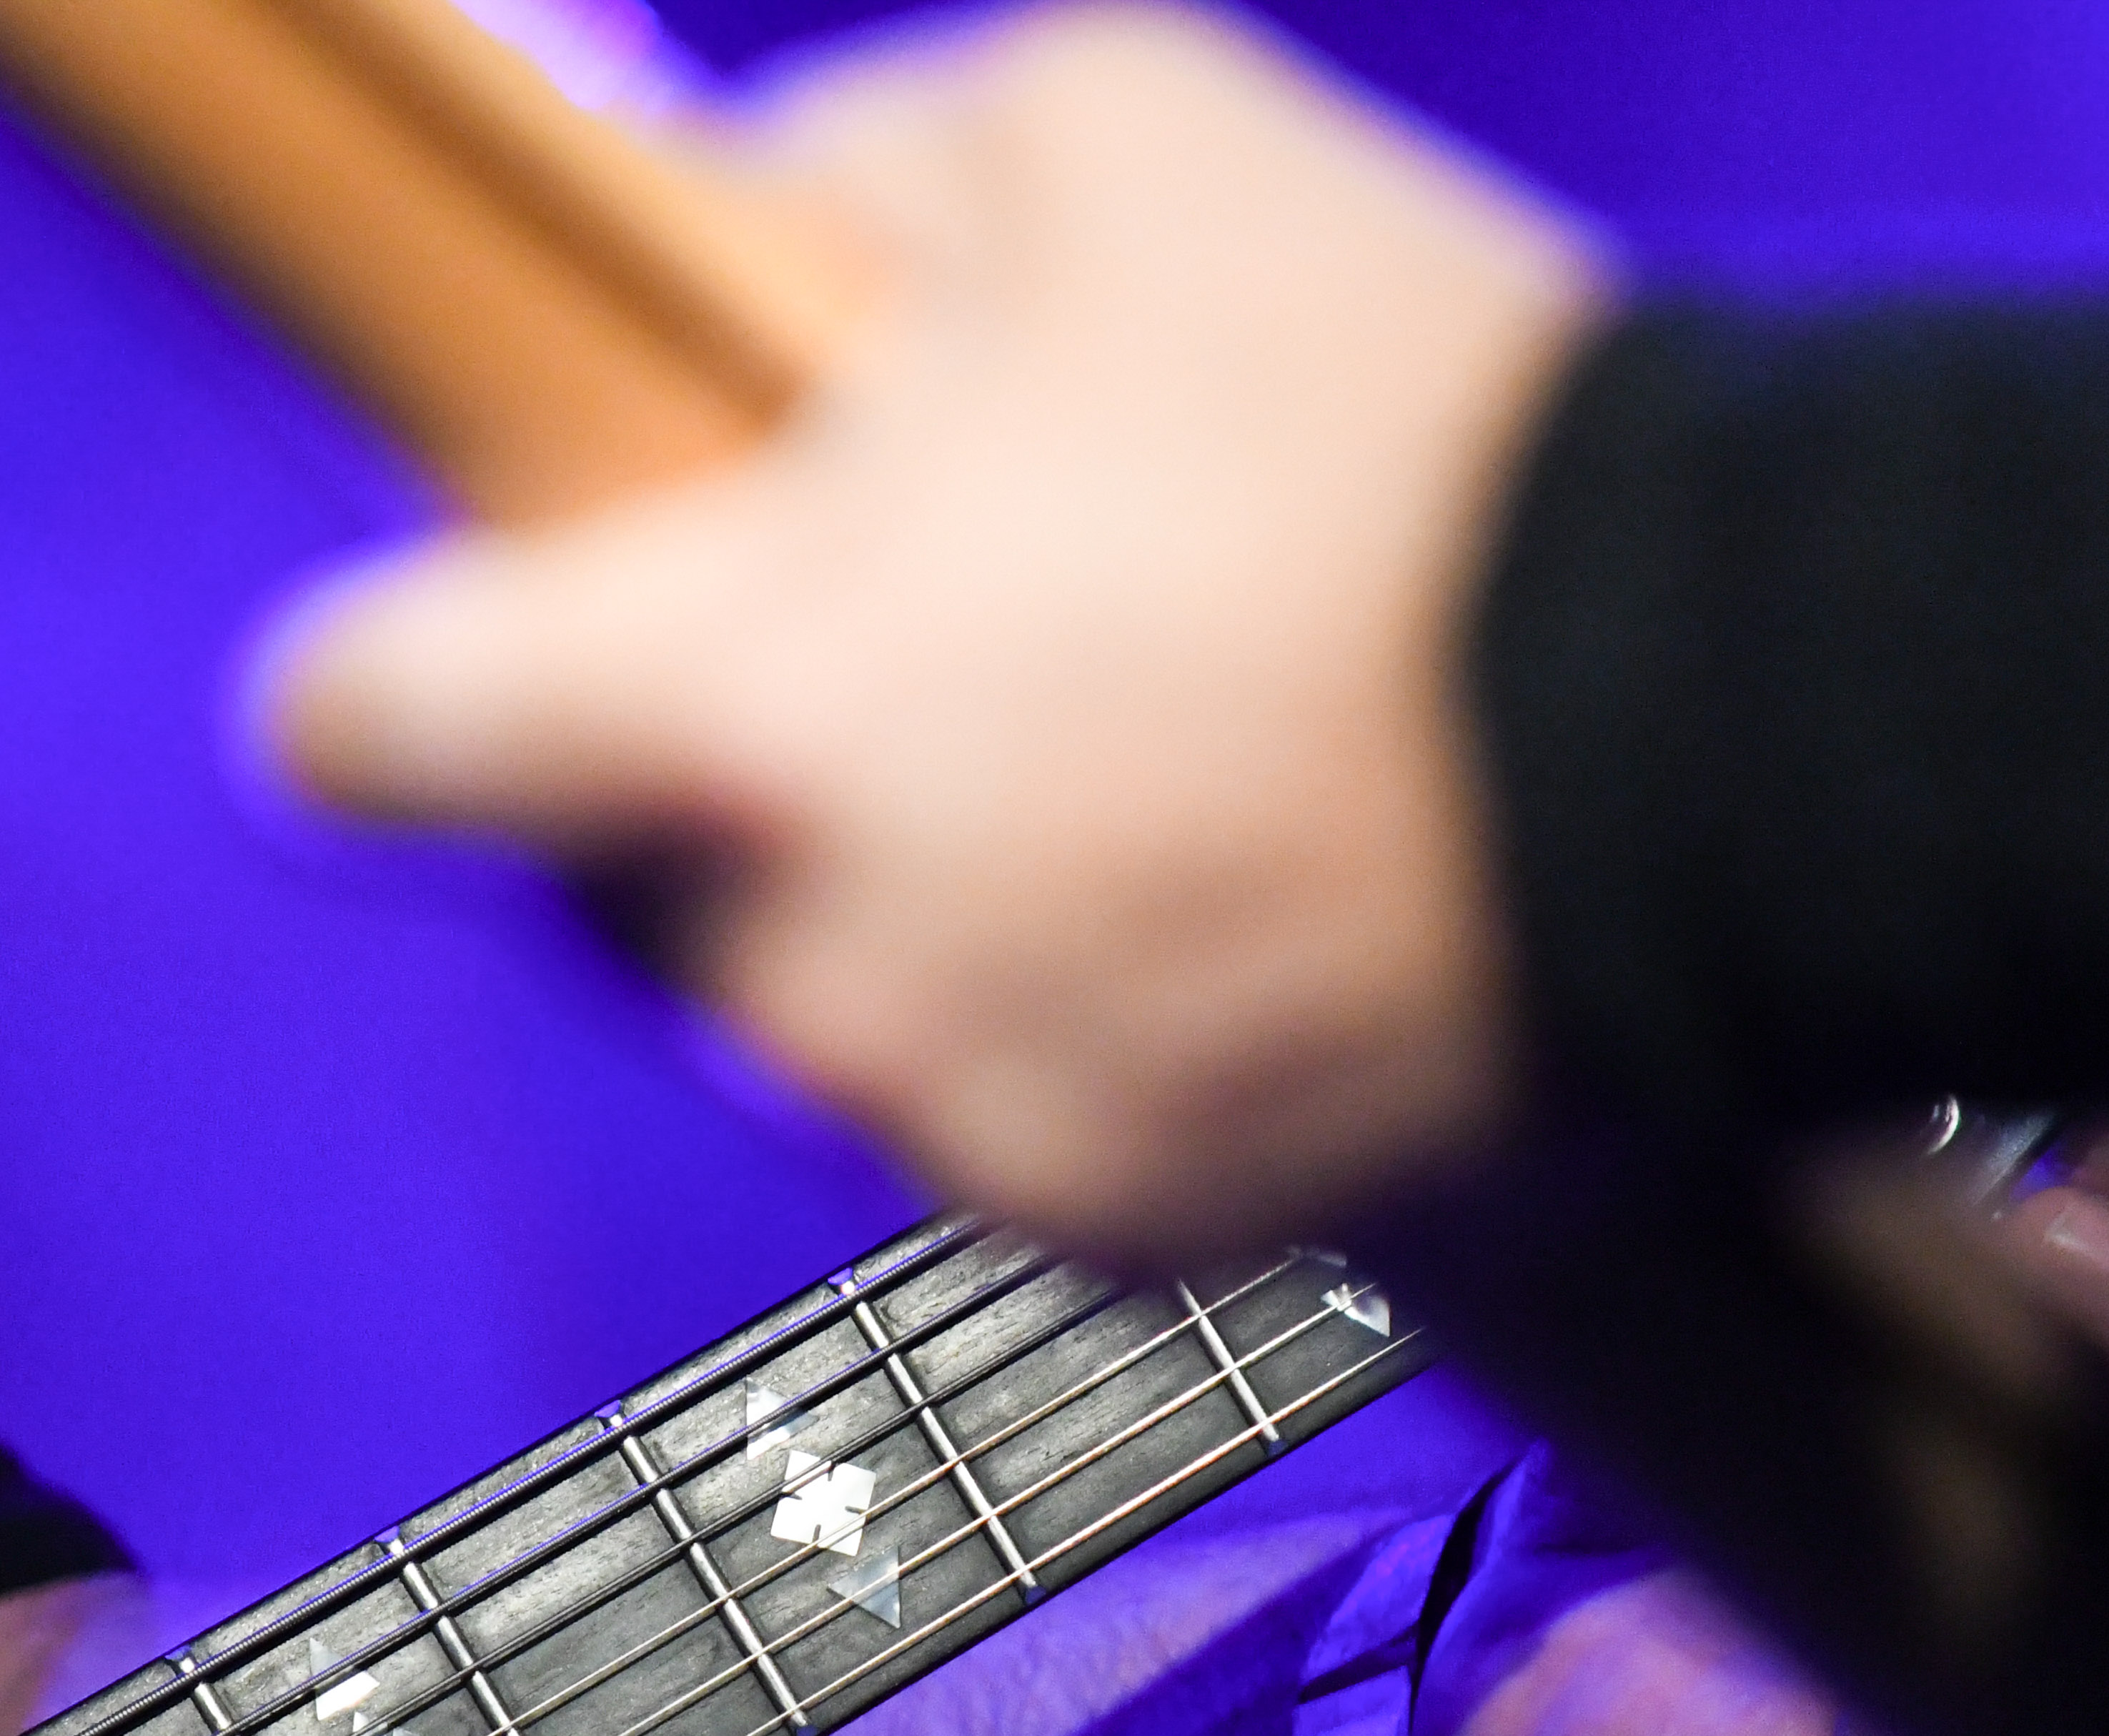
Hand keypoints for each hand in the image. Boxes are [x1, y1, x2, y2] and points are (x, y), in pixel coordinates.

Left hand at [272, 3, 1611, 1266]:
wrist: (1743, 724)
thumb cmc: (1403, 414)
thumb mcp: (1089, 123)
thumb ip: (802, 176)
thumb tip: (672, 238)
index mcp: (728, 697)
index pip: (365, 724)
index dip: (376, 670)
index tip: (434, 644)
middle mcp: (795, 958)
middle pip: (606, 875)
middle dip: (710, 762)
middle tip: (932, 642)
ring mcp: (946, 1123)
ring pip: (798, 1001)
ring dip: (883, 894)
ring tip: (1110, 765)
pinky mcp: (1097, 1239)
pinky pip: (974, 1114)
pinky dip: (1039, 1022)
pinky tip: (1203, 902)